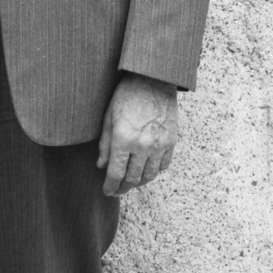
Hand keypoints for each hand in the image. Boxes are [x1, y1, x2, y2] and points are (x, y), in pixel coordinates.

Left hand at [95, 74, 178, 194]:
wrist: (153, 81)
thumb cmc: (126, 96)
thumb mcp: (109, 118)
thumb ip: (105, 145)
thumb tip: (101, 166)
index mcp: (123, 139)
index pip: (116, 173)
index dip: (110, 186)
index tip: (107, 191)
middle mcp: (143, 145)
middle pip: (133, 178)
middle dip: (123, 188)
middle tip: (117, 191)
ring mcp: (159, 145)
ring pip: (150, 175)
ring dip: (139, 182)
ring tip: (130, 183)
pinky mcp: (171, 141)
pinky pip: (163, 165)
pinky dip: (154, 171)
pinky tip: (146, 170)